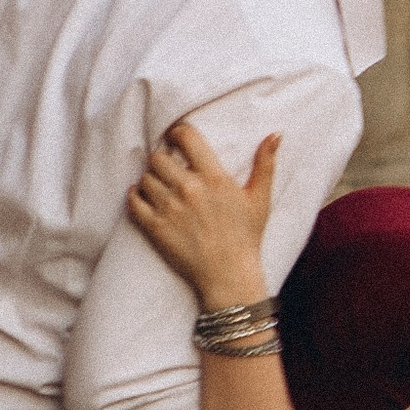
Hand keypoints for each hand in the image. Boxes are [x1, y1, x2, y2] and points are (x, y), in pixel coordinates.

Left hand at [128, 122, 279, 310]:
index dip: (178, 133)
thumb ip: (266, 164)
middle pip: (159, 157)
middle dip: (163, 159)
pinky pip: (134, 200)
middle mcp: (189, 188)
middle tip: (169, 168)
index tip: (178, 139)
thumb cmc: (246, 236)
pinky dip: (135, 196)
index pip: (185, 137)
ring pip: (145, 177)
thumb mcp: (260, 199)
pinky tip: (144, 197)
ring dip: (151, 179)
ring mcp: (169, 208)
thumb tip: (276, 134)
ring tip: (160, 186)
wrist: (229, 275)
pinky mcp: (155, 227)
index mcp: (214, 177)